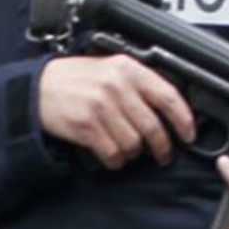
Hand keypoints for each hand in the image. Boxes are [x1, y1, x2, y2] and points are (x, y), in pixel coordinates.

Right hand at [38, 54, 194, 168]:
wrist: (39, 87)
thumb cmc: (77, 79)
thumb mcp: (111, 68)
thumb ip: (139, 83)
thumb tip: (170, 108)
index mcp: (128, 69)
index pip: (168, 96)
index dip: (183, 120)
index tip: (189, 134)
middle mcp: (117, 85)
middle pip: (153, 127)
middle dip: (162, 147)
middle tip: (163, 154)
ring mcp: (101, 106)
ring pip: (134, 144)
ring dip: (133, 153)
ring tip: (126, 148)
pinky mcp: (86, 126)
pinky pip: (113, 153)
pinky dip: (115, 160)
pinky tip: (110, 154)